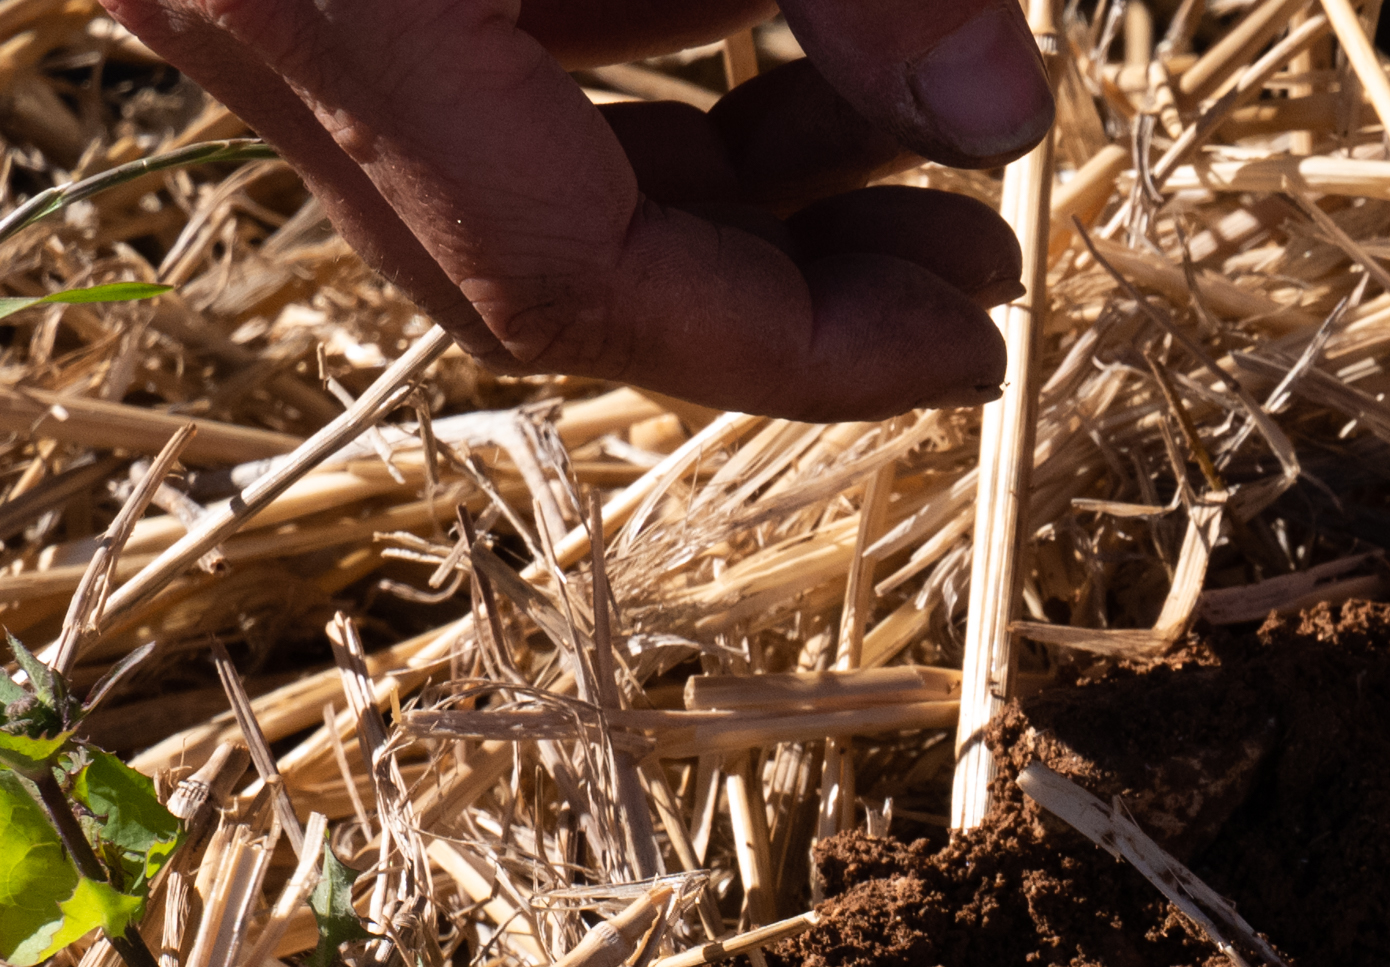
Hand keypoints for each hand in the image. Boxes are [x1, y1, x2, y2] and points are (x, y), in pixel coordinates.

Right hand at [115, 0, 1043, 419]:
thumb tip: (998, 120)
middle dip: (775, 281)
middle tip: (974, 256)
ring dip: (729, 170)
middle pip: (530, 255)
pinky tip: (795, 42)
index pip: (563, 282)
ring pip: (502, 156)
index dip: (791, 345)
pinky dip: (632, 65)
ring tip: (928, 143)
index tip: (971, 340)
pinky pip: (460, 53)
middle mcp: (227, 4)